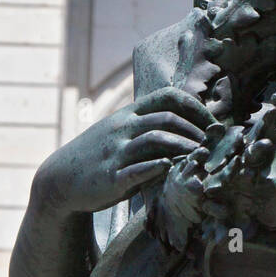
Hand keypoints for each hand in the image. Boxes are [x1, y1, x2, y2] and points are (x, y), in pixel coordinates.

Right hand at [35, 86, 215, 216]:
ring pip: (155, 140)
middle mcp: (123, 129)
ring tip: (204, 156)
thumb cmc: (99, 155)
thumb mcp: (119, 132)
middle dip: (196, 130)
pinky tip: (171, 167)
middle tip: (215, 143)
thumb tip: (186, 123)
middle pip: (165, 118)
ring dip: (184, 147)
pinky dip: (156, 166)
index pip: (166, 97)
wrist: (60, 179)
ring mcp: (116, 152)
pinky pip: (137, 169)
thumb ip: (146, 124)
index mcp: (128, 115)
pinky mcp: (111, 177)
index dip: (194, 107)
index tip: (213, 123)